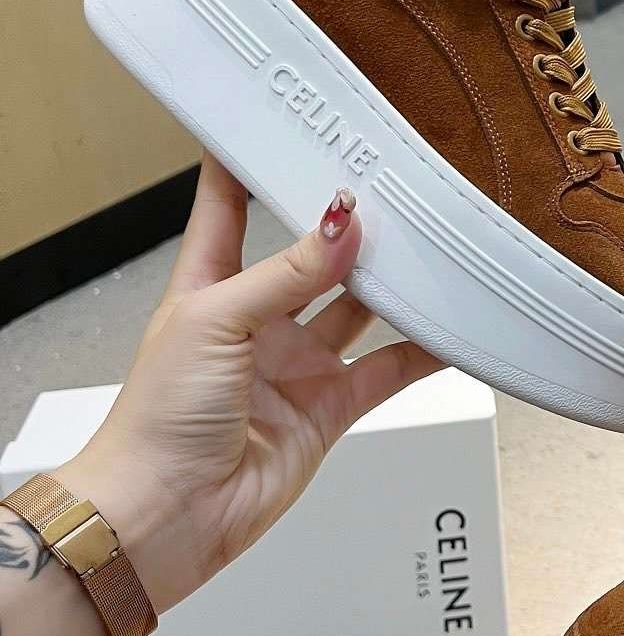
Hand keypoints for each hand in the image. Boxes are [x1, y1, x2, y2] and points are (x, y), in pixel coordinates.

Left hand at [61, 155, 439, 614]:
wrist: (167, 515)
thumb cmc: (157, 419)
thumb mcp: (216, 321)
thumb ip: (288, 273)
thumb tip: (343, 220)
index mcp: (209, 285)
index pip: (229, 206)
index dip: (251, 162)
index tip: (285, 120)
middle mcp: (256, 320)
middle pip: (310, 255)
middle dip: (347, 222)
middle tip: (391, 183)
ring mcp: (295, 365)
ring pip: (358, 308)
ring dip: (392, 281)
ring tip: (433, 243)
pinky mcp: (329, 410)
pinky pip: (388, 369)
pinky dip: (424, 349)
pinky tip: (453, 325)